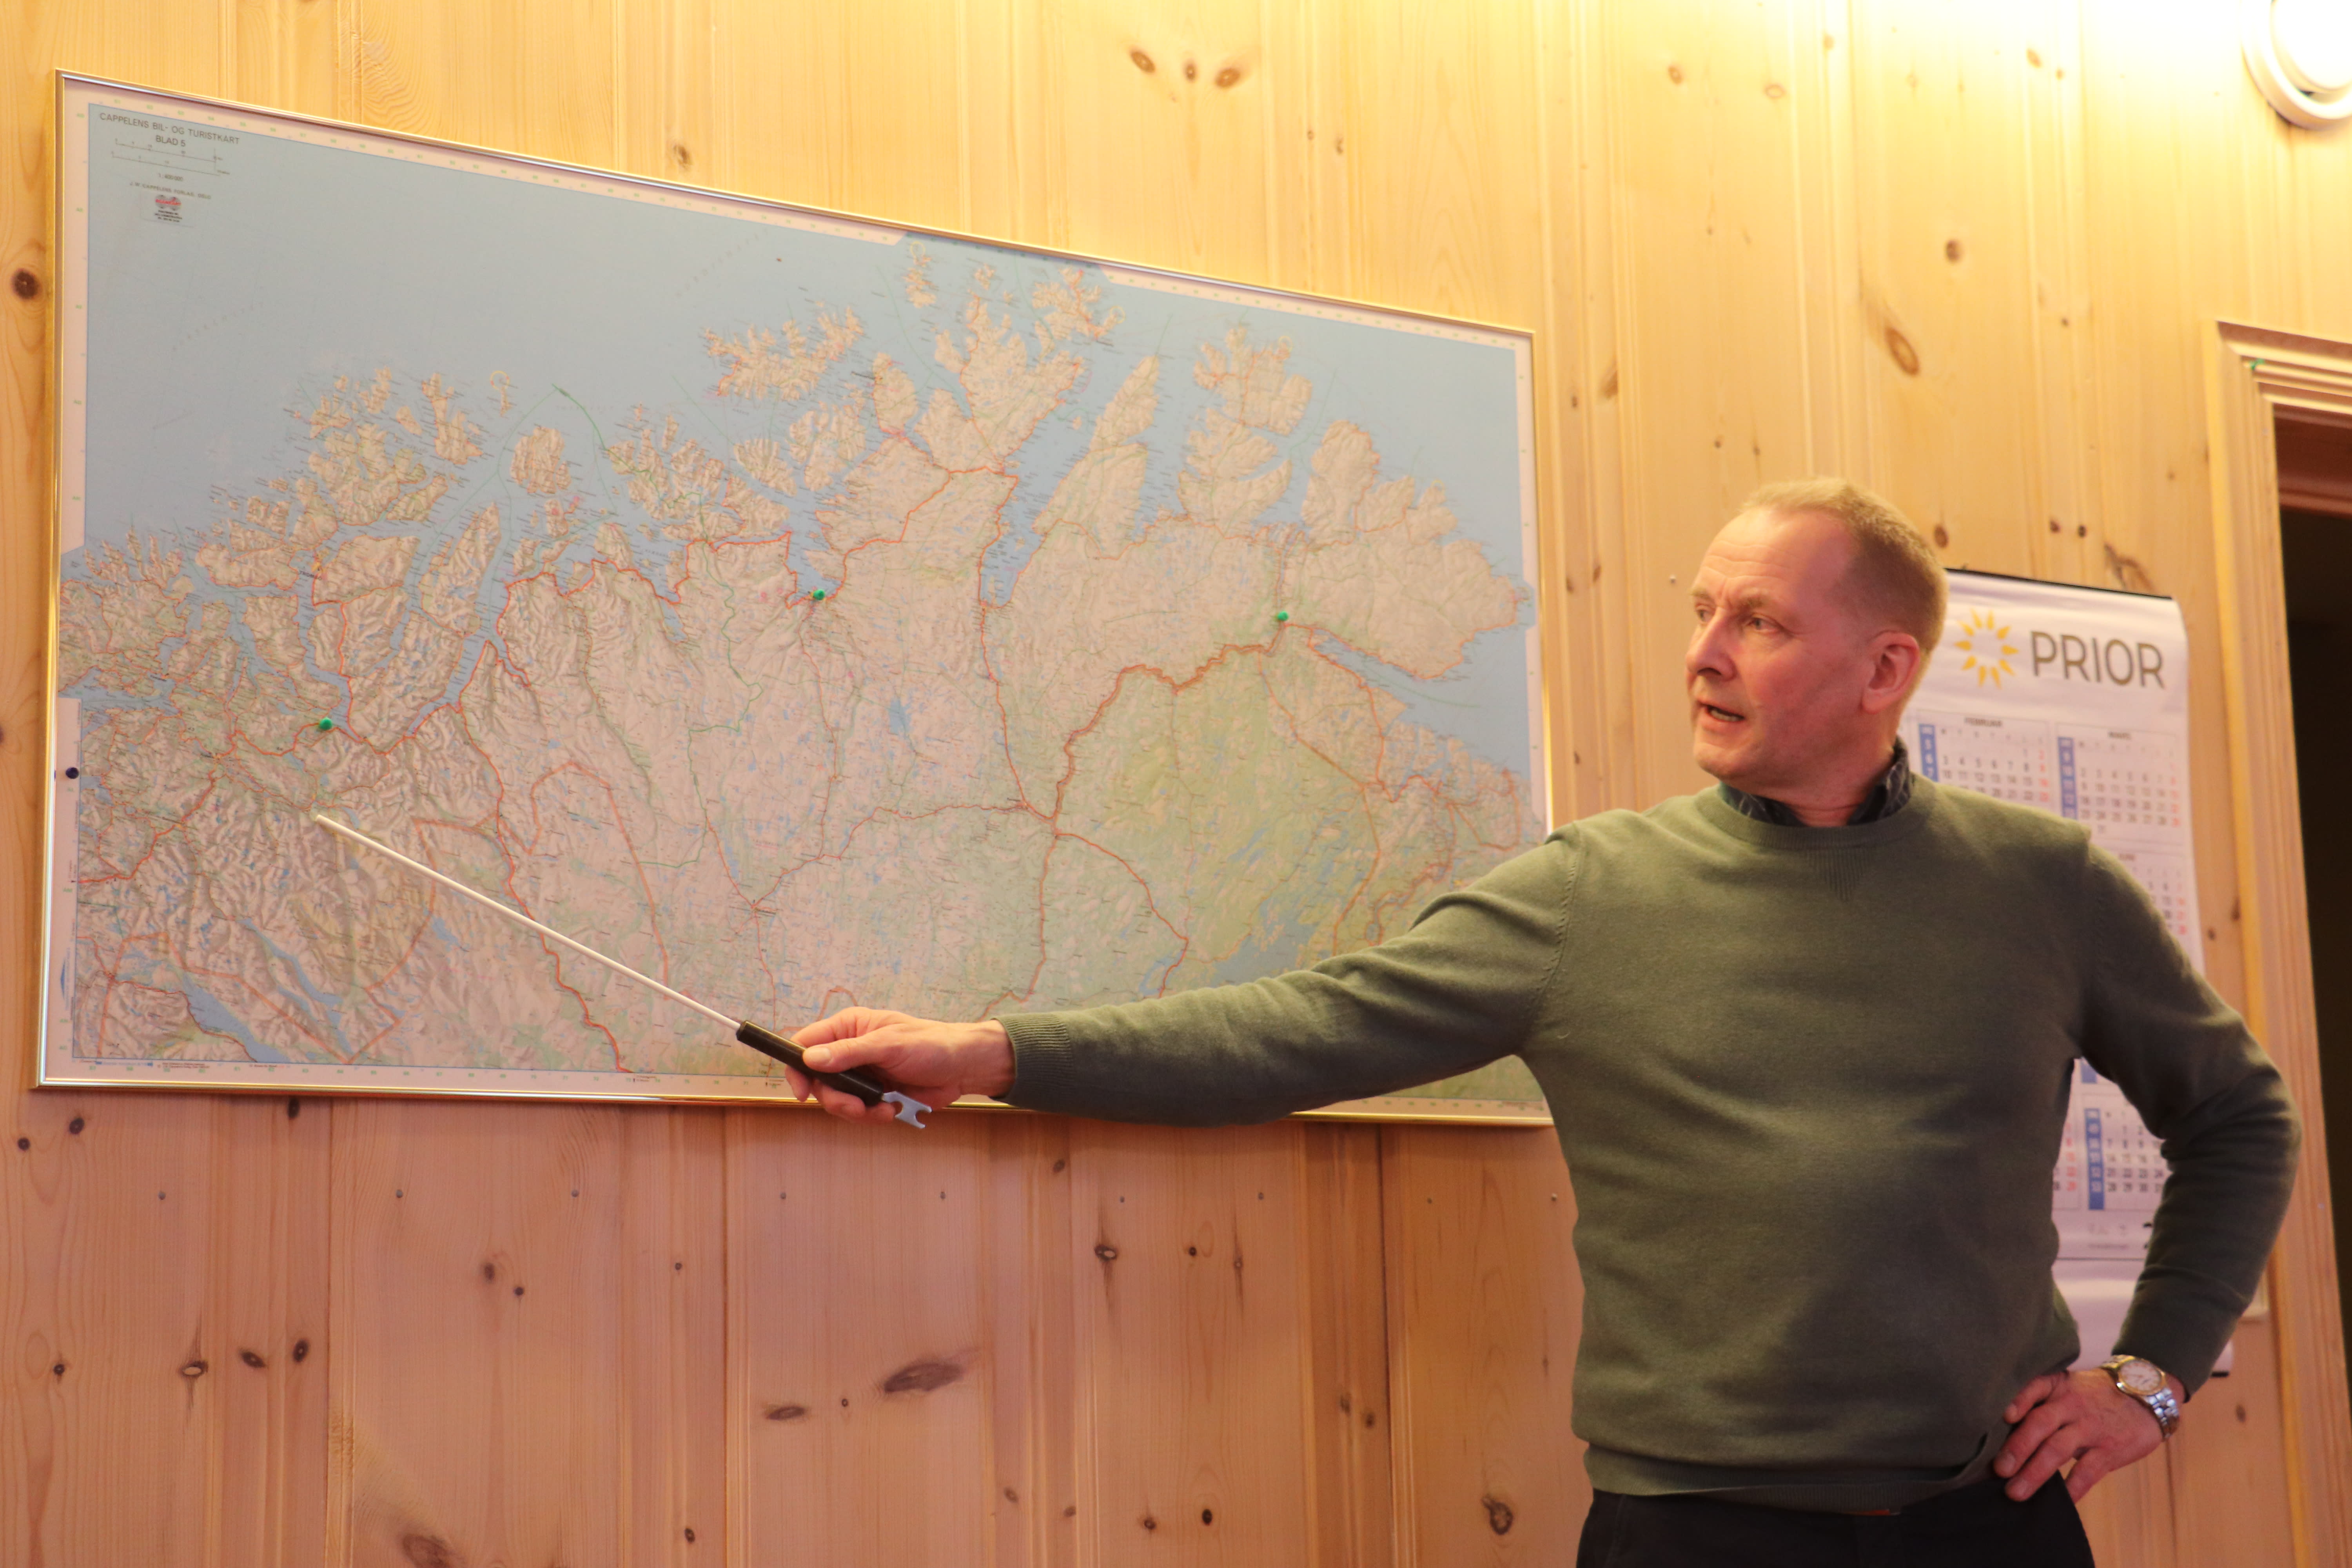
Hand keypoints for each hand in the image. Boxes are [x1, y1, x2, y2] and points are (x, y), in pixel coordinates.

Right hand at [785, 1008, 1015, 1125]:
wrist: (963, 1067)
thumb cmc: (930, 1044)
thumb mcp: (889, 1045)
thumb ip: (850, 1053)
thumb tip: (811, 1059)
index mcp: (848, 1028)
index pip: (805, 1043)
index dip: (797, 1067)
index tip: (803, 1092)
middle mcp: (849, 1051)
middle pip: (818, 1081)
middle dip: (836, 1099)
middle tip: (856, 1107)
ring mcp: (861, 1075)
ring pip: (837, 1100)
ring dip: (856, 1111)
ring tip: (882, 1109)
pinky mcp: (874, 1095)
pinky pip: (858, 1112)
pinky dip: (872, 1116)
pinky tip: (891, 1110)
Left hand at [1994, 1368, 2177, 1500]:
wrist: (2148, 1398)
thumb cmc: (2096, 1395)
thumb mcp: (2070, 1386)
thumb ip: (2042, 1401)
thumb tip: (2005, 1428)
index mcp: (2058, 1386)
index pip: (2033, 1387)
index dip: (2017, 1401)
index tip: (2003, 1417)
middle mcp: (2071, 1405)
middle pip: (2040, 1424)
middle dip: (2017, 1448)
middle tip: (1998, 1470)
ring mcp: (2091, 1428)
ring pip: (2058, 1449)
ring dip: (2035, 1472)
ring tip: (2015, 1492)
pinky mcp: (2109, 1449)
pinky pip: (2087, 1472)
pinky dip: (2072, 1488)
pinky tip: (2060, 1502)